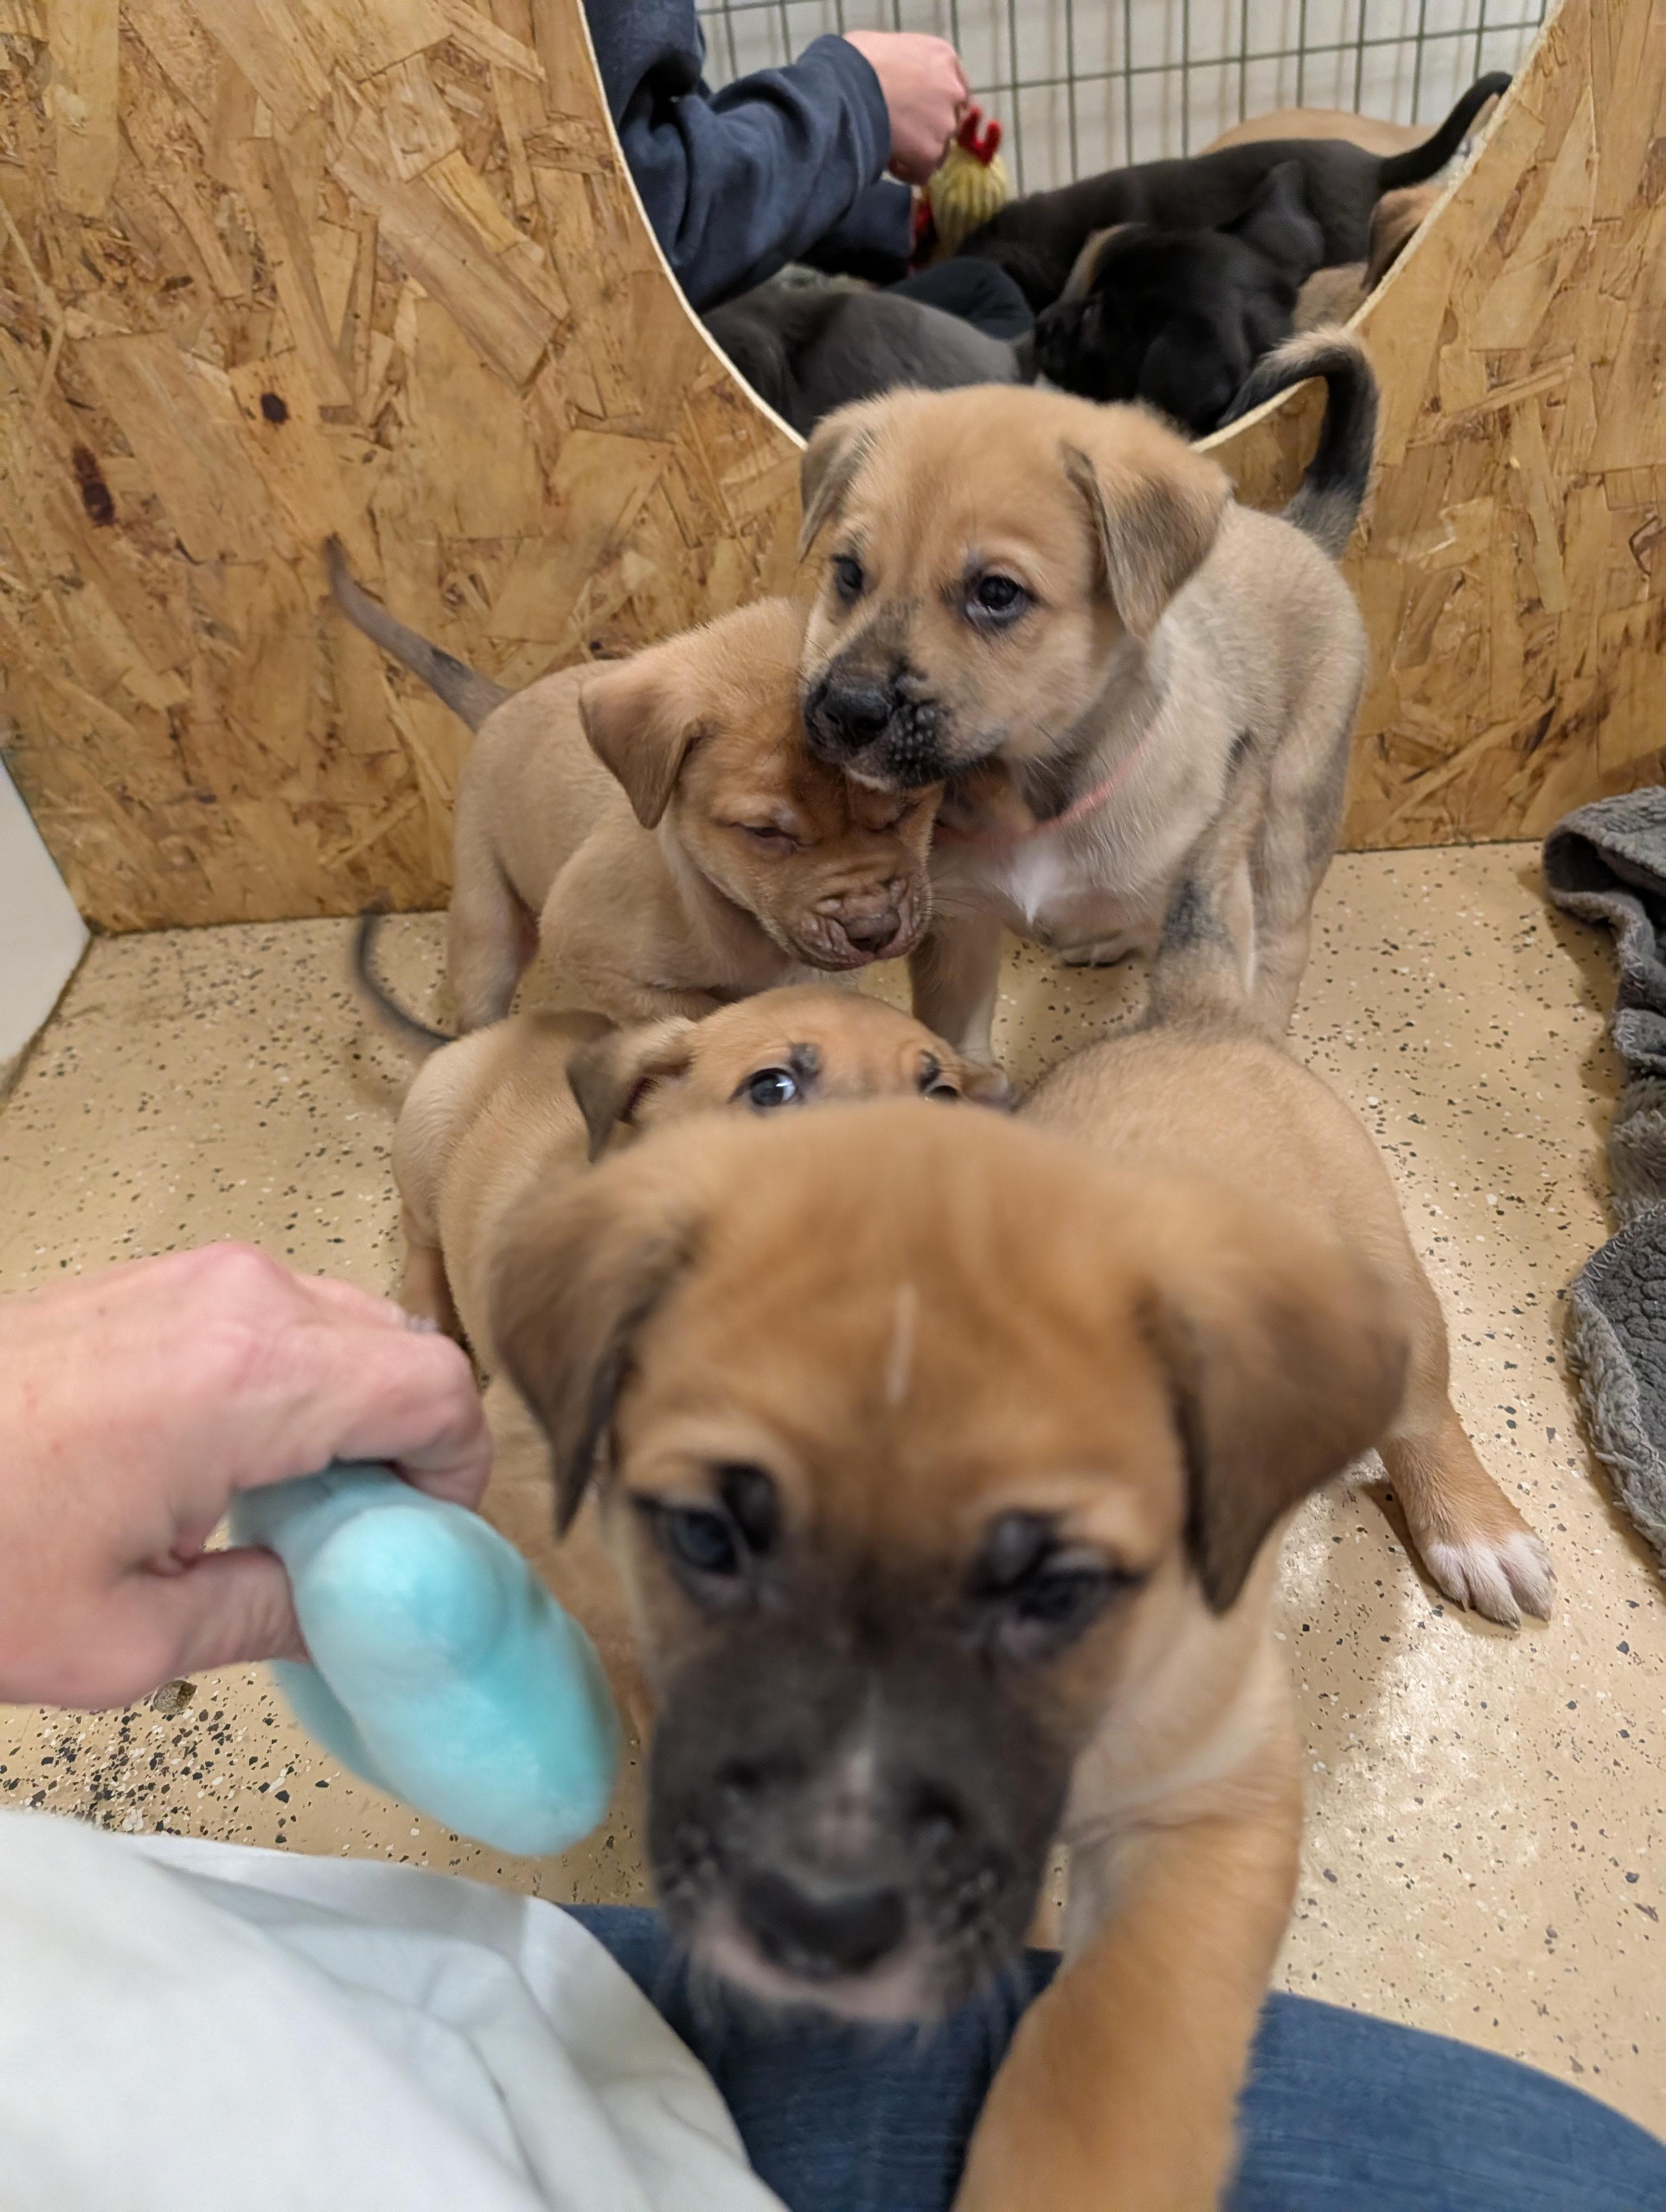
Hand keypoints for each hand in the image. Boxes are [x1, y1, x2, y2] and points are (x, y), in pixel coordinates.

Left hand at [0, 1244, 489, 1710]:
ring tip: (292, 1508)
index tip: (422, 1541)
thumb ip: (271, 1616)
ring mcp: (195, 1278)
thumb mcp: (127, 1639)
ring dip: (351, 1412)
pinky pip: (278, 1318)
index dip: (458, 1474)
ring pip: (345, 1329)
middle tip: (364, 1538)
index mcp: (256, 1375)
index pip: (441, 1390)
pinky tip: (233, 1467)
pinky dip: (293, 1385)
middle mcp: (241, 1300)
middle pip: (405, 1349)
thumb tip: (342, 1611)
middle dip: (409, 1445)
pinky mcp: (155, 1283)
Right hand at [843, 30, 968, 185]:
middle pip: (949, 120)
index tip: (920, 114)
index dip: (937, 105)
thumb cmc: (857, 59)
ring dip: (917, 152)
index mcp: (943, 58)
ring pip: (938, 149)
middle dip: (927, 129)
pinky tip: (887, 162)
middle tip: (900, 132)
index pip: (954, 89)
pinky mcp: (930, 152)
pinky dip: (907, 172)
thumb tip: (899, 85)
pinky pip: (922, 173)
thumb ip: (907, 68)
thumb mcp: (892, 48)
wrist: (846, 84)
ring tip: (890, 148)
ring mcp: (944, 123)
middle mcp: (952, 90)